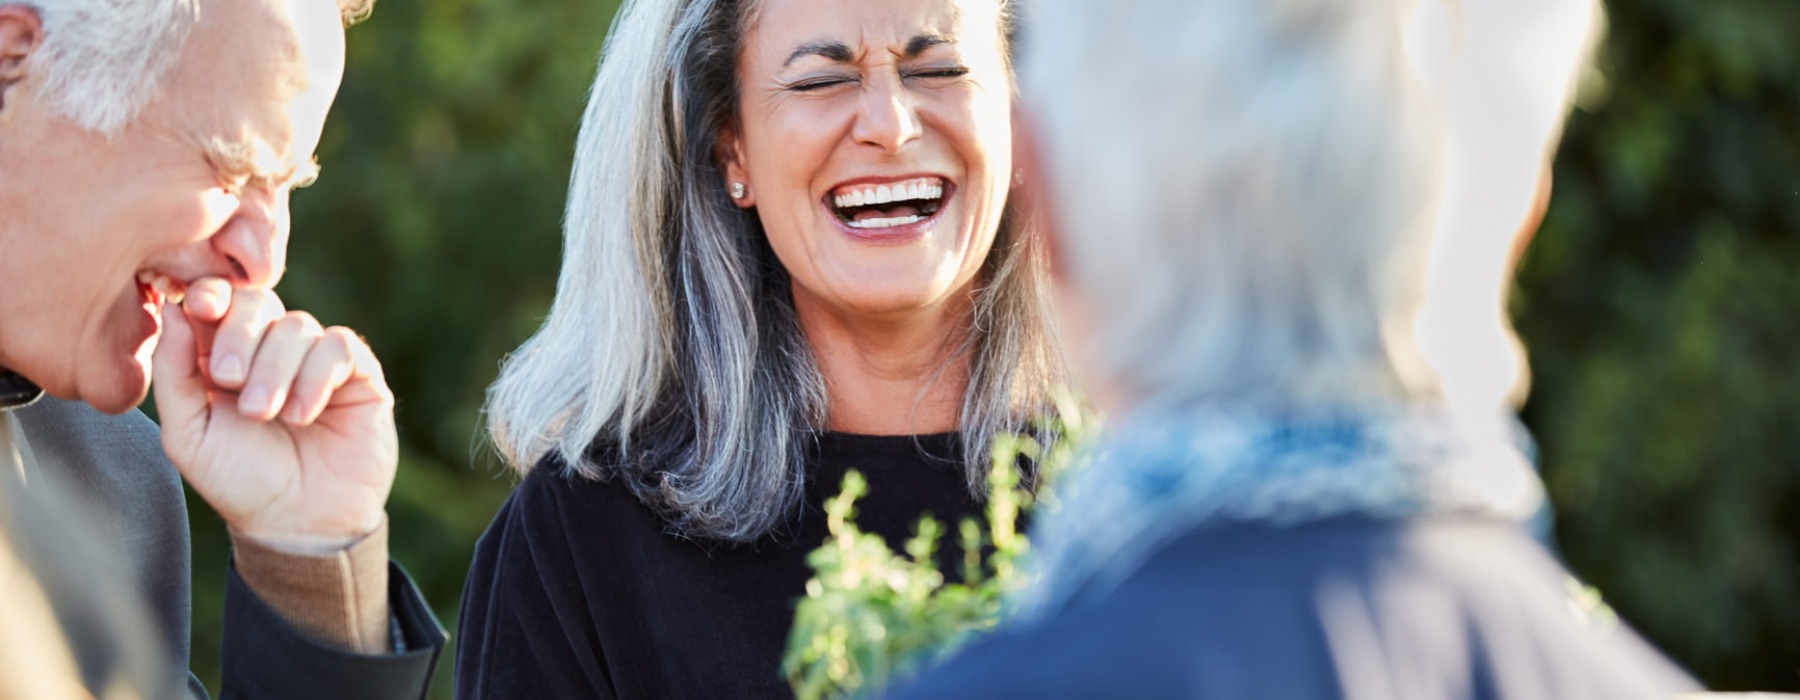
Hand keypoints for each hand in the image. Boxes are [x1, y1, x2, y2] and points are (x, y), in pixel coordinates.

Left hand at [151, 278, 396, 547]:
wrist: (298, 523)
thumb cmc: (239, 481)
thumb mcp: (189, 433)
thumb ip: (174, 374)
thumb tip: (173, 310)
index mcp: (222, 355)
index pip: (218, 300)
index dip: (210, 294)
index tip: (200, 308)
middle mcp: (270, 350)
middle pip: (257, 301)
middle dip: (239, 333)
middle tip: (229, 379)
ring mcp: (315, 359)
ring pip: (297, 326)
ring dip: (276, 368)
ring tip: (268, 415)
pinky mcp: (357, 375)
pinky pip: (338, 346)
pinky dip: (317, 375)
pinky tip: (303, 414)